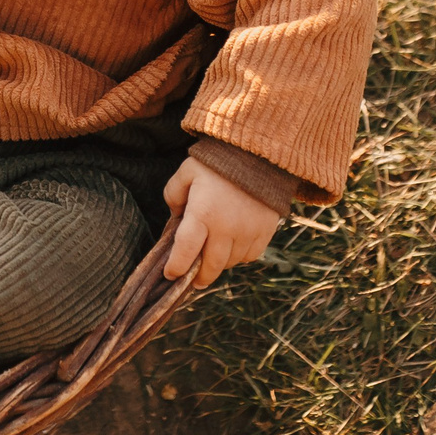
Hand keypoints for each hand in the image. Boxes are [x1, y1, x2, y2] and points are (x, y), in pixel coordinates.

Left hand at [162, 158, 289, 287]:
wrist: (258, 153)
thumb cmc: (216, 162)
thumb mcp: (186, 173)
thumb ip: (173, 196)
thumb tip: (175, 218)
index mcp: (202, 214)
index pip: (185, 252)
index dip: (176, 268)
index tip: (170, 274)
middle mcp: (226, 228)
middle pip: (210, 266)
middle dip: (199, 277)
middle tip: (193, 280)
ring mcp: (248, 232)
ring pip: (231, 263)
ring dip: (219, 264)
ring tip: (212, 258)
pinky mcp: (265, 231)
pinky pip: (250, 256)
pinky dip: (240, 256)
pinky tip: (233, 247)